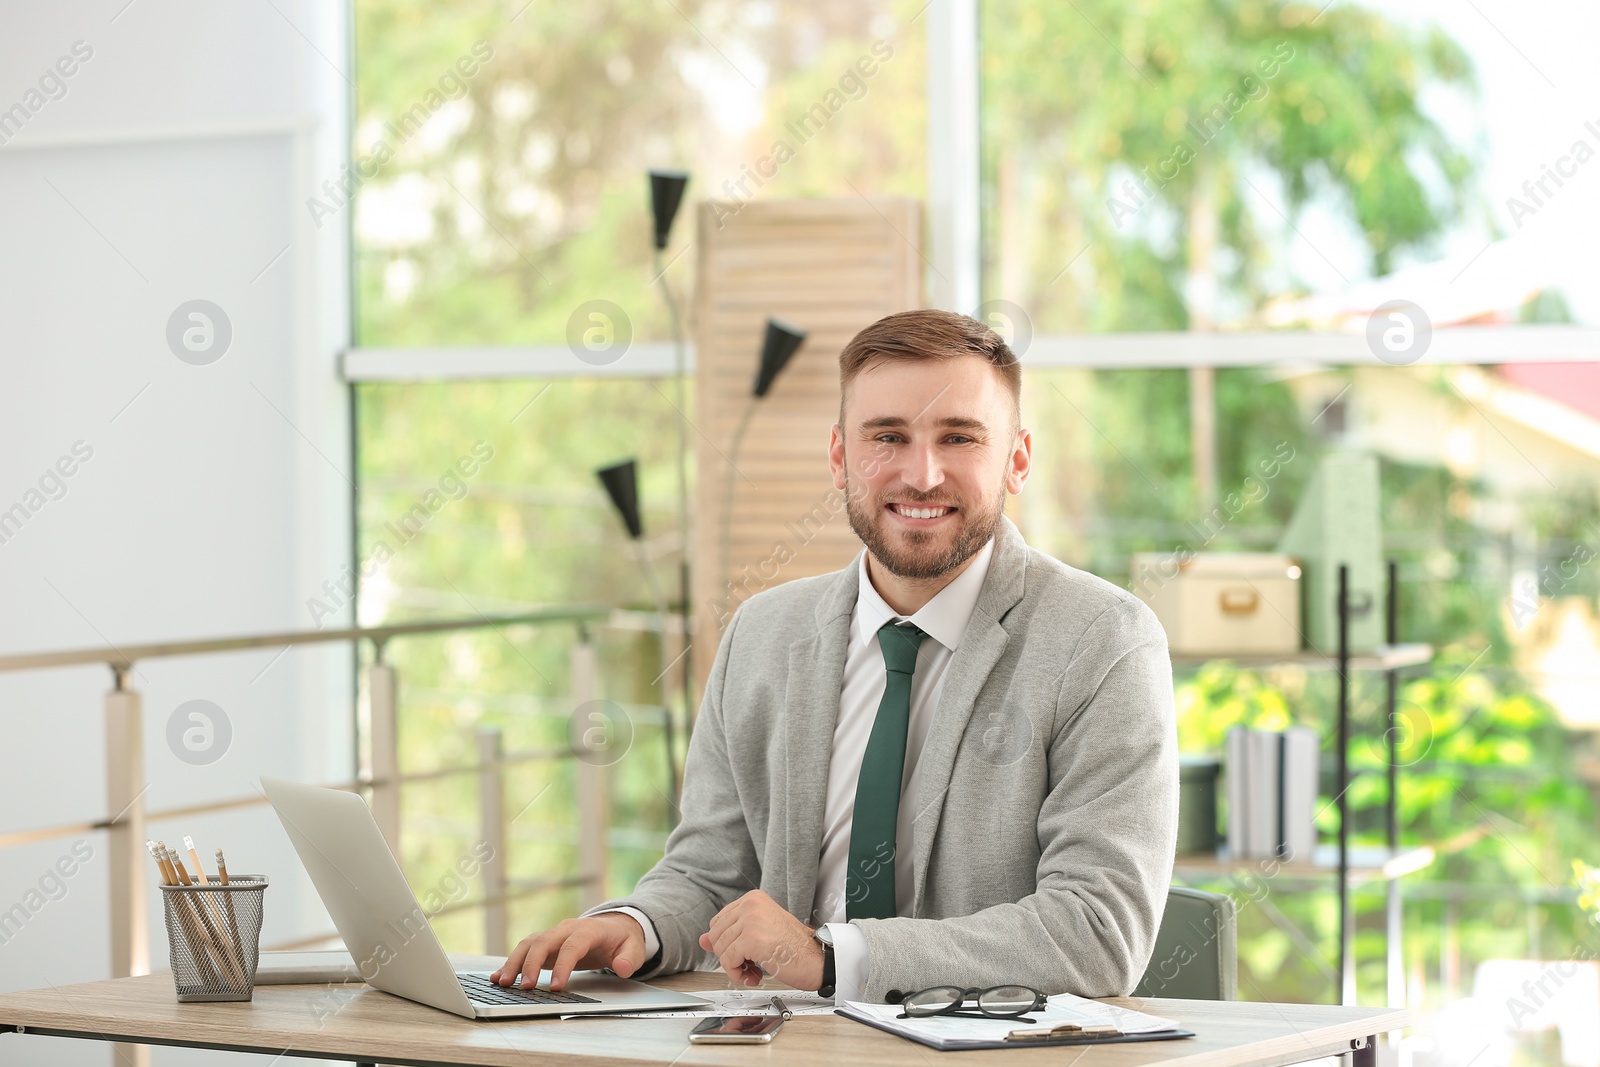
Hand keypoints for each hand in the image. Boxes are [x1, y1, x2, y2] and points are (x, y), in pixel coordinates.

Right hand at [491, 913, 645, 991]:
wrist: (614, 926)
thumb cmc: (622, 940)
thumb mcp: (634, 948)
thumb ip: (629, 958)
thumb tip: (622, 967)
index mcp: (588, 930)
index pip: (572, 946)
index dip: (563, 965)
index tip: (557, 987)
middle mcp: (566, 929)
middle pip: (544, 942)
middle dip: (532, 964)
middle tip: (526, 988)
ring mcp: (553, 935)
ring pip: (529, 944)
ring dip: (515, 963)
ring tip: (504, 983)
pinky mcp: (545, 944)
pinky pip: (525, 950)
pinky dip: (511, 962)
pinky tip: (498, 977)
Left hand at [698, 890, 823, 990]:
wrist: (818, 960)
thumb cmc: (795, 948)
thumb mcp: (758, 936)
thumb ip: (730, 935)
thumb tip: (703, 939)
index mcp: (753, 899)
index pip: (718, 922)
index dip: (727, 943)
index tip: (742, 954)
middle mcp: (751, 904)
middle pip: (716, 935)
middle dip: (729, 956)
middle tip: (749, 966)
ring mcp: (751, 920)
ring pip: (721, 949)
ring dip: (735, 967)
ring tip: (753, 972)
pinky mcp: (752, 938)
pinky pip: (728, 960)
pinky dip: (737, 973)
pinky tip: (754, 976)